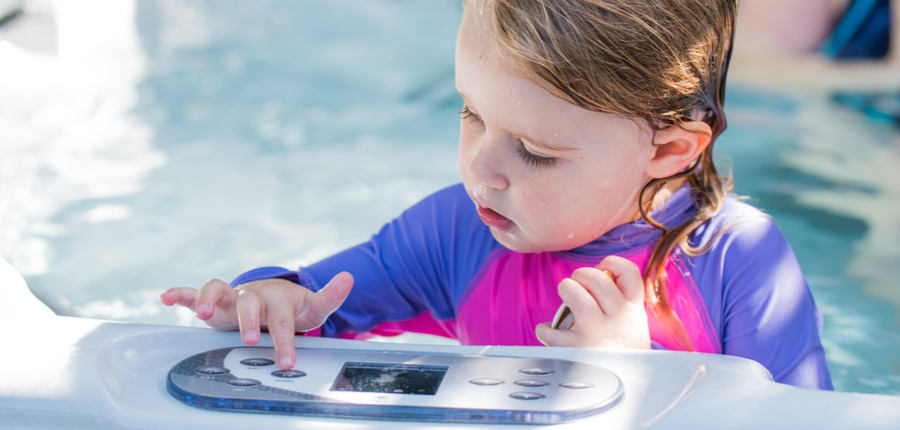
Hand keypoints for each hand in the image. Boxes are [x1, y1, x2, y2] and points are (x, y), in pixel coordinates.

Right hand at [160, 272, 352, 368]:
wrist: (273, 295)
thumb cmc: (293, 306)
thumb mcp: (315, 305)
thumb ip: (330, 295)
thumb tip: (350, 277)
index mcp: (278, 300)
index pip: (282, 321)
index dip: (285, 341)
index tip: (287, 362)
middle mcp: (254, 295)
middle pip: (250, 303)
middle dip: (249, 322)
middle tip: (251, 341)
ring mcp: (233, 296)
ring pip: (218, 290)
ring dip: (209, 299)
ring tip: (203, 315)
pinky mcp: (216, 300)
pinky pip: (195, 293)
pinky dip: (181, 294)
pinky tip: (165, 298)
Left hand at [535, 256, 649, 348]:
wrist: (629, 392)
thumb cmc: (623, 352)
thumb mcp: (634, 327)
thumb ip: (622, 304)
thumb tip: (600, 275)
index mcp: (633, 311)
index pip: (630, 274)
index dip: (613, 263)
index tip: (602, 268)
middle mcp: (618, 320)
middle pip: (599, 280)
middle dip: (582, 273)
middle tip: (576, 282)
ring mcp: (597, 335)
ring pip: (578, 297)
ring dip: (566, 289)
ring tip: (565, 295)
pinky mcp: (576, 352)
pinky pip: (552, 330)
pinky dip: (545, 330)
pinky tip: (549, 333)